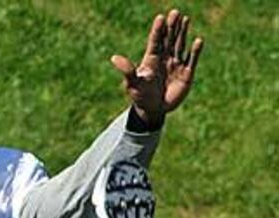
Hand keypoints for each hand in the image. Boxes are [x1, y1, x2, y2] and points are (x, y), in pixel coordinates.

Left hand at [111, 8, 203, 126]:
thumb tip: (114, 58)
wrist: (153, 110)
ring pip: (180, 45)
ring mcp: (176, 64)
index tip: (160, 17)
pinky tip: (198, 40)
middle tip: (175, 12)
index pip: (155, 41)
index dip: (157, 29)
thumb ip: (127, 70)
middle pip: (169, 39)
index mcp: (151, 59)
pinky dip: (195, 50)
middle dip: (172, 26)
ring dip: (183, 33)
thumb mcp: (132, 83)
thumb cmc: (140, 96)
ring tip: (185, 18)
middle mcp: (164, 58)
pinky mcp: (187, 73)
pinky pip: (192, 60)